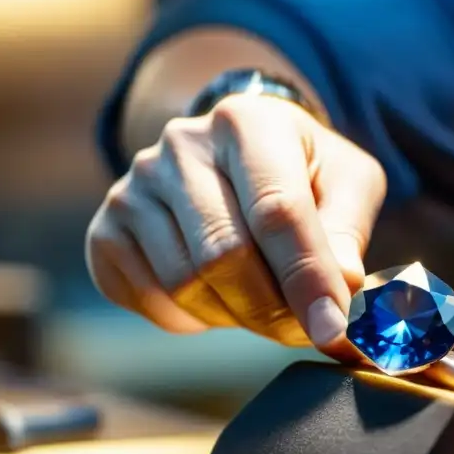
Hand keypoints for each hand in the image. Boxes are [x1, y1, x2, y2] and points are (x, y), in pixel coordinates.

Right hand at [86, 94, 385, 354]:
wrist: (237, 155)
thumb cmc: (304, 172)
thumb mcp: (347, 183)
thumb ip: (347, 235)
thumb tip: (339, 294)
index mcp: (247, 122)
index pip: (276, 211)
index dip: (307, 279)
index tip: (334, 331)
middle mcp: (179, 146)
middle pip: (223, 255)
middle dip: (273, 310)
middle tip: (308, 332)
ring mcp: (132, 188)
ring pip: (185, 285)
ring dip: (237, 316)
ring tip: (266, 303)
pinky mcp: (106, 232)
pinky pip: (152, 301)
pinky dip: (195, 320)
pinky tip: (221, 297)